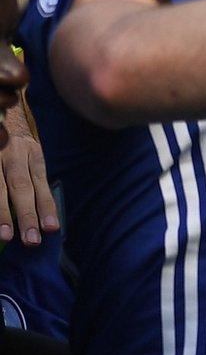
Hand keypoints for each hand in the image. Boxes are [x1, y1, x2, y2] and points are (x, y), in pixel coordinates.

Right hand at [0, 106, 56, 246]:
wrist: (1, 113)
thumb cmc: (17, 141)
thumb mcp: (31, 152)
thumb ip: (36, 178)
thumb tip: (48, 215)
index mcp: (31, 153)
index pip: (40, 184)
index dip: (46, 206)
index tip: (52, 228)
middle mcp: (12, 154)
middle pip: (20, 187)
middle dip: (27, 215)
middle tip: (32, 241)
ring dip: (1, 214)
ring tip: (6, 236)